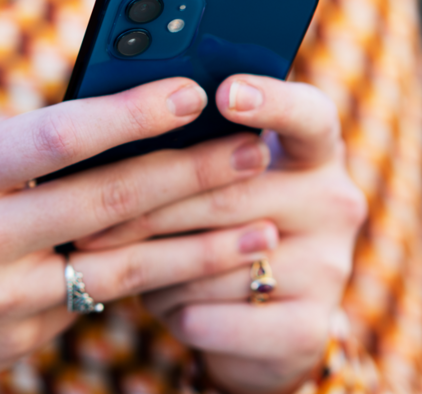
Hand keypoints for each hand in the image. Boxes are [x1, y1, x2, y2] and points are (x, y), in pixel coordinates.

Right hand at [0, 77, 279, 375]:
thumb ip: (34, 138)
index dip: (132, 114)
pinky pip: (101, 299)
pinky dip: (161, 278)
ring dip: (202, 245)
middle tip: (253, 149)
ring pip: (123, 266)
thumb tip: (136, 108)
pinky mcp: (19, 339)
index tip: (195, 91)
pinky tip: (211, 262)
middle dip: (192, 174)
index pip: (58, 138)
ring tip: (265, 224)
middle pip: (107, 202)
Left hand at [76, 75, 367, 393]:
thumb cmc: (217, 228)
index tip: (224, 91)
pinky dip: (175, 312)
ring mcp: (329, 268)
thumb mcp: (217, 181)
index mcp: (317, 152)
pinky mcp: (309, 329)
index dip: (270, 101)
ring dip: (155, 268)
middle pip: (232, 194)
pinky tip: (163, 305)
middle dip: (150, 207)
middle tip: (86, 213)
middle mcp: (335, 203)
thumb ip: (192, 149)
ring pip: (213, 262)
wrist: (258, 330)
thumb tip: (116, 125)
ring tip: (123, 265)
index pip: (308, 115)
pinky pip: (214, 316)